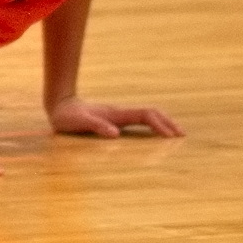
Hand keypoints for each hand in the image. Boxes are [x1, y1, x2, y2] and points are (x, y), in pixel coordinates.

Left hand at [48, 98, 179, 140]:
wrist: (59, 105)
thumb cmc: (67, 116)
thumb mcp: (79, 123)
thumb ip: (96, 126)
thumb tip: (115, 134)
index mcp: (116, 114)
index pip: (145, 116)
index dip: (159, 124)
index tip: (171, 137)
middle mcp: (121, 113)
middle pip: (151, 113)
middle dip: (167, 122)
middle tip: (182, 135)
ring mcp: (119, 115)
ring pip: (147, 116)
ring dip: (162, 123)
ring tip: (175, 135)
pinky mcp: (115, 120)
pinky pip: (140, 121)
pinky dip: (152, 126)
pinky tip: (155, 135)